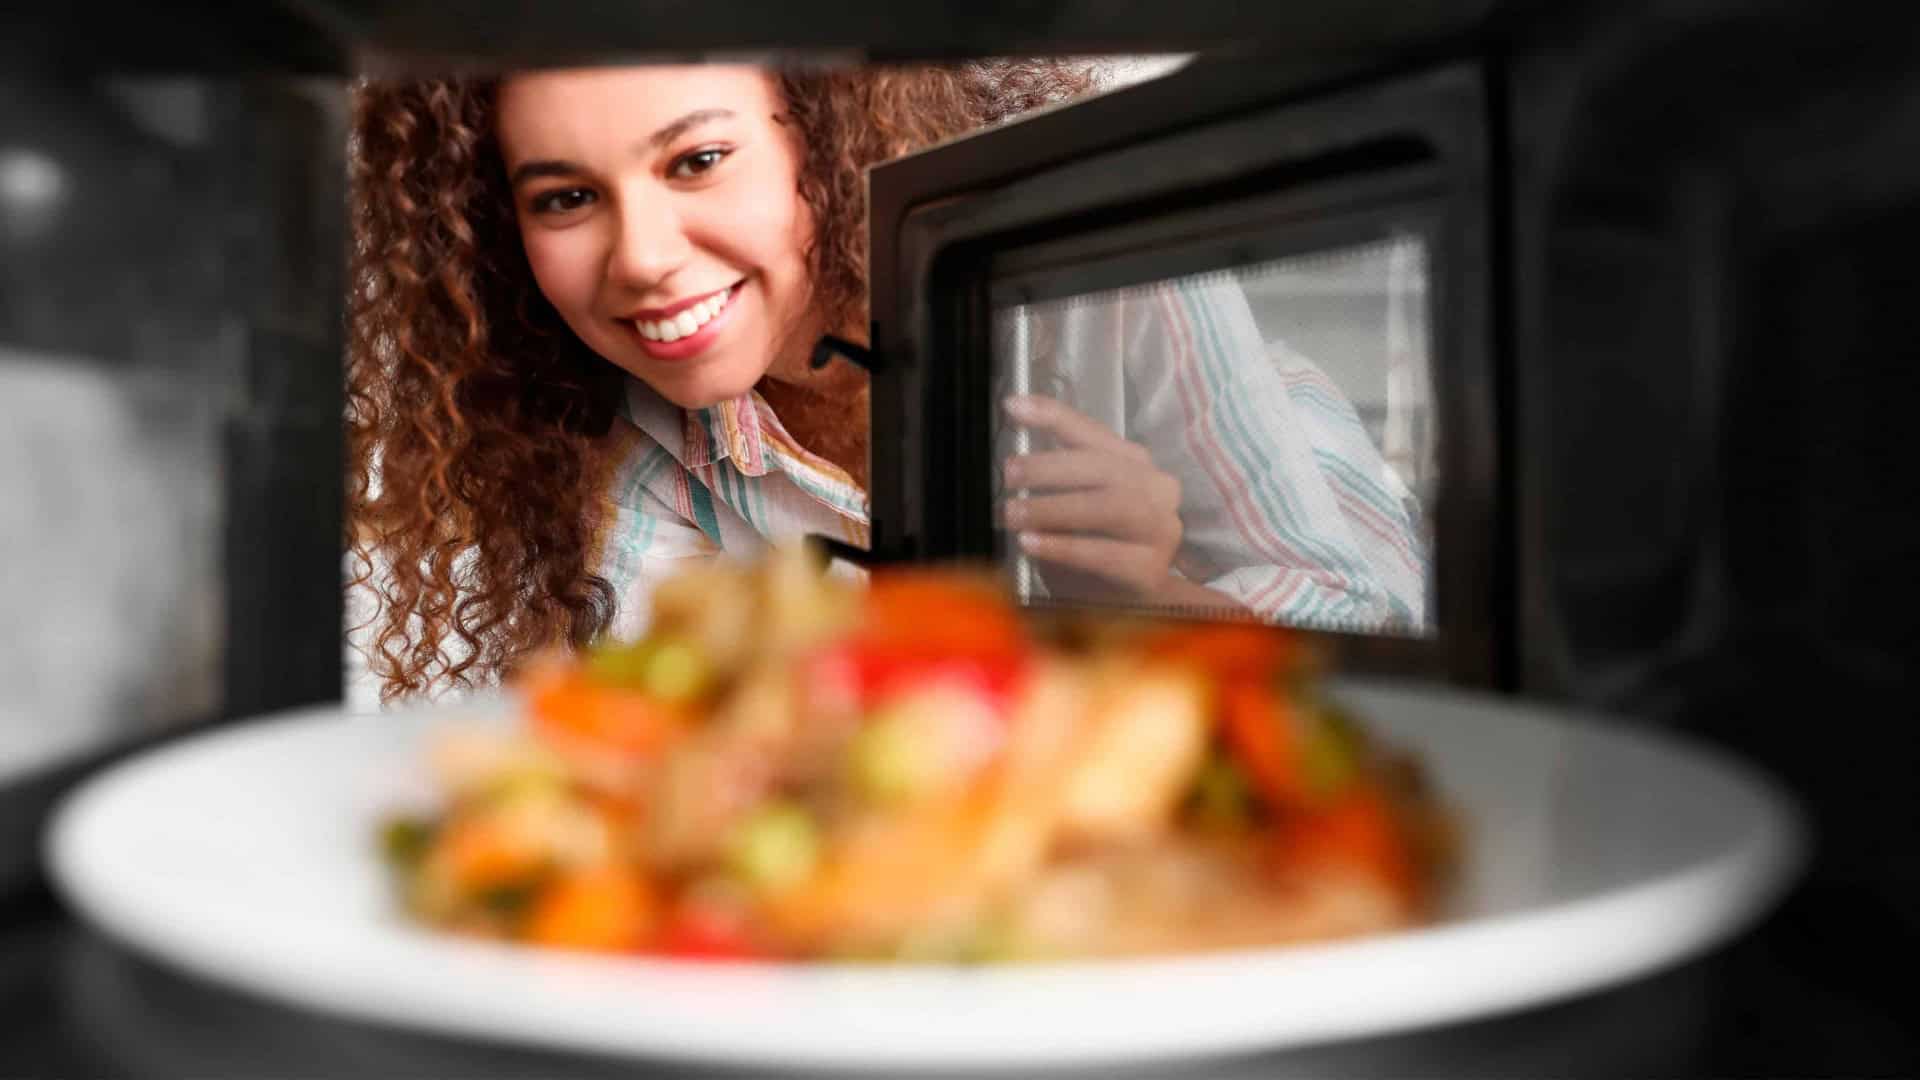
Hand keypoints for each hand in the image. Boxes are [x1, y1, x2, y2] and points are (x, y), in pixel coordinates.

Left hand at [1000, 394, 1182, 596]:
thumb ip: (1053, 481)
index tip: (1013, 406)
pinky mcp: (1151, 570)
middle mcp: (1156, 490)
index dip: (1053, 415)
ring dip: (1055, 508)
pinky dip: (1064, 546)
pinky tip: (1033, 544)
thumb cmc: (1095, 549)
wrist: (1131, 606)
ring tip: (1013, 512)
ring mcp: (1160, 530)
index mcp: (1135, 465)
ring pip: (1110, 506)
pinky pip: (1105, 553)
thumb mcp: (1072, 507)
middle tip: (1009, 473)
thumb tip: (1010, 462)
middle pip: (1103, 468)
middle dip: (1050, 467)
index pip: (1092, 433)